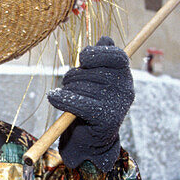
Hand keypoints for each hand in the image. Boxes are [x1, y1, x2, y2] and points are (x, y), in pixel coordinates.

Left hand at [46, 36, 133, 170]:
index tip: (82, 58)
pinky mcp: (105, 120)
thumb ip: (101, 58)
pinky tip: (53, 98)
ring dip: (67, 90)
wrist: (92, 140)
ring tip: (68, 97)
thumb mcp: (97, 78)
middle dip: (73, 75)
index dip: (97, 53)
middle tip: (69, 84)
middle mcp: (125, 89)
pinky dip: (62, 99)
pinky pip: (77, 103)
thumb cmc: (91, 103)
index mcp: (125, 76)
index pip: (117, 56)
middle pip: (92, 71)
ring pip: (81, 86)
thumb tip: (105, 39)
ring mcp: (117, 105)